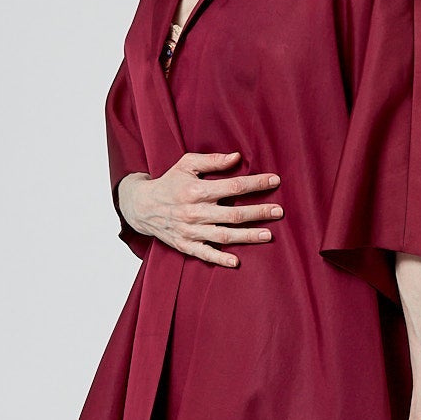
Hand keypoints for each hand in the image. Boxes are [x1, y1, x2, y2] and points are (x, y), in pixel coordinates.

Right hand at [117, 151, 282, 267]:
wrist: (141, 206)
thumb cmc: (169, 182)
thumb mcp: (186, 164)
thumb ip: (212, 161)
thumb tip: (237, 157)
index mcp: (196, 191)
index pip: (232, 187)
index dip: (256, 184)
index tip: (275, 181)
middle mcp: (194, 213)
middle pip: (233, 214)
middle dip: (259, 212)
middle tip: (279, 211)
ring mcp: (190, 231)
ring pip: (224, 236)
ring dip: (248, 236)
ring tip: (269, 235)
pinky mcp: (185, 245)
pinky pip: (205, 254)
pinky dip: (220, 259)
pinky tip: (236, 262)